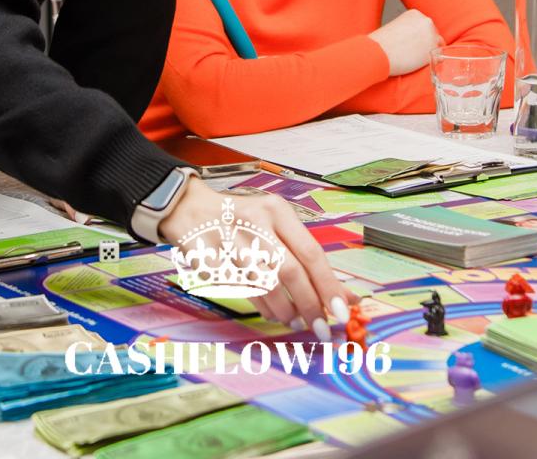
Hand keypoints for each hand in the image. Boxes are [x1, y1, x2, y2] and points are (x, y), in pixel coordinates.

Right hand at [157, 180, 354, 336]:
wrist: (190, 209)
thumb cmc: (243, 221)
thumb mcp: (277, 227)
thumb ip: (309, 259)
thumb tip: (346, 295)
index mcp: (276, 211)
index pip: (310, 252)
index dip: (329, 285)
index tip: (344, 311)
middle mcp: (254, 223)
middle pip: (289, 271)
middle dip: (309, 305)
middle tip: (321, 328)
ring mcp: (228, 242)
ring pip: (265, 286)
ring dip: (285, 310)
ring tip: (295, 320)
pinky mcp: (208, 260)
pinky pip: (242, 292)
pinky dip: (262, 307)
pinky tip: (272, 312)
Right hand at [369, 9, 440, 75]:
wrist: (378, 53)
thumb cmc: (381, 43)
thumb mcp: (395, 28)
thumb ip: (408, 30)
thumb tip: (414, 40)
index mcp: (415, 14)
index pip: (425, 26)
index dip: (419, 37)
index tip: (411, 43)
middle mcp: (426, 22)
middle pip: (433, 34)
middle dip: (425, 44)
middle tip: (411, 52)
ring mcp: (431, 35)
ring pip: (436, 45)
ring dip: (428, 52)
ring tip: (412, 58)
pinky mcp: (432, 50)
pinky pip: (438, 57)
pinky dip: (430, 61)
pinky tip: (418, 63)